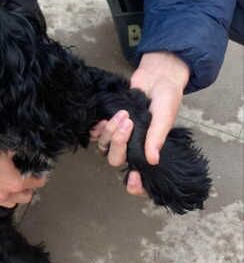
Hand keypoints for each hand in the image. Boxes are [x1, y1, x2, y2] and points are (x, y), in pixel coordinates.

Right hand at [0, 152, 47, 207]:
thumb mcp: (5, 144)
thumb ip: (21, 149)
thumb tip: (30, 148)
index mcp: (15, 183)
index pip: (38, 182)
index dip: (41, 174)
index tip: (40, 168)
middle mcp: (3, 195)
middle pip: (25, 197)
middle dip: (28, 187)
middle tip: (26, 175)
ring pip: (9, 202)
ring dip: (13, 194)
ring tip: (9, 182)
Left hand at [91, 51, 189, 195]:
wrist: (157, 76)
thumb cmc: (166, 98)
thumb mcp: (165, 117)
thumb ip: (157, 137)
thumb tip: (153, 160)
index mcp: (148, 152)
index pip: (140, 179)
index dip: (135, 186)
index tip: (134, 177)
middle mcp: (132, 148)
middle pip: (116, 160)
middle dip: (119, 144)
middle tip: (129, 123)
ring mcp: (119, 137)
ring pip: (104, 147)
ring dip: (110, 132)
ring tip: (123, 114)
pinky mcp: (109, 124)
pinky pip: (96, 134)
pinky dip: (98, 129)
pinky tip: (105, 119)